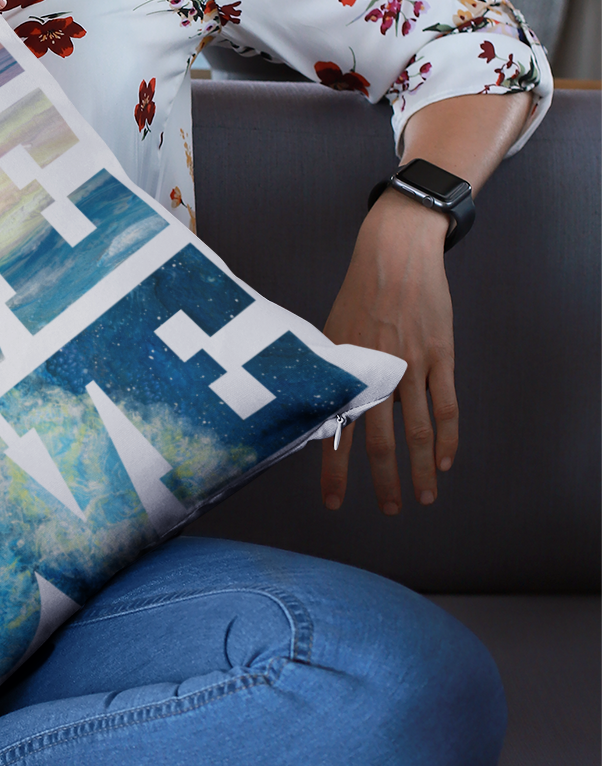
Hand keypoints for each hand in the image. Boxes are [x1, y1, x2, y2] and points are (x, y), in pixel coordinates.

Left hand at [320, 191, 457, 514]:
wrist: (394, 254)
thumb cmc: (358, 294)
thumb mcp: (331, 334)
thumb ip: (331, 375)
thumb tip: (317, 414)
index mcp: (345, 370)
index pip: (337, 432)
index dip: (335, 472)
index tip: (334, 504)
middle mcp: (377, 373)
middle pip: (381, 441)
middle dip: (385, 481)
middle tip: (390, 511)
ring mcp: (412, 366)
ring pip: (418, 431)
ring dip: (421, 469)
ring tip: (423, 498)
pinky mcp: (440, 355)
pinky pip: (446, 405)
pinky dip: (447, 437)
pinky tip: (445, 461)